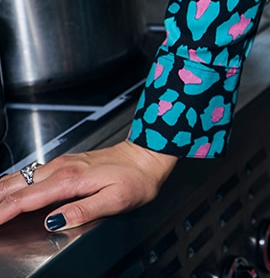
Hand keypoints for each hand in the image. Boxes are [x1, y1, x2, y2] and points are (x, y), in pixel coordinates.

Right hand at [0, 141, 178, 231]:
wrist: (149, 154)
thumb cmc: (137, 177)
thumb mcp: (116, 199)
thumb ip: (83, 210)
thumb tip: (54, 221)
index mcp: (71, 179)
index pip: (26, 198)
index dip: (3, 212)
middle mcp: (62, 168)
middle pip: (17, 184)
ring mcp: (63, 163)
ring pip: (21, 176)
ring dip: (1, 191)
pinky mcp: (66, 163)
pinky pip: (31, 173)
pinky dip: (14, 184)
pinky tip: (8, 191)